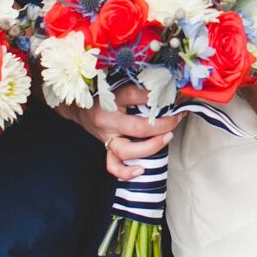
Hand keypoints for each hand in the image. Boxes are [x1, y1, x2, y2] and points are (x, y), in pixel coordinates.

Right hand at [57, 83, 182, 178]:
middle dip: (164, 124)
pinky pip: (113, 165)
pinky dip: (126, 171)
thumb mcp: (118, 85)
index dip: (158, 95)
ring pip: (127, 151)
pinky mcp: (105, 148)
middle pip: (139, 128)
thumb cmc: (102, 94)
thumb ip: (139, 87)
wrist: (78, 107)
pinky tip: (141, 169)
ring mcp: (106, 137)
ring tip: (167, 137)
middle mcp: (107, 120)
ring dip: (151, 147)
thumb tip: (167, 87)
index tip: (175, 94)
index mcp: (111, 99)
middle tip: (178, 117)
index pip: (137, 95)